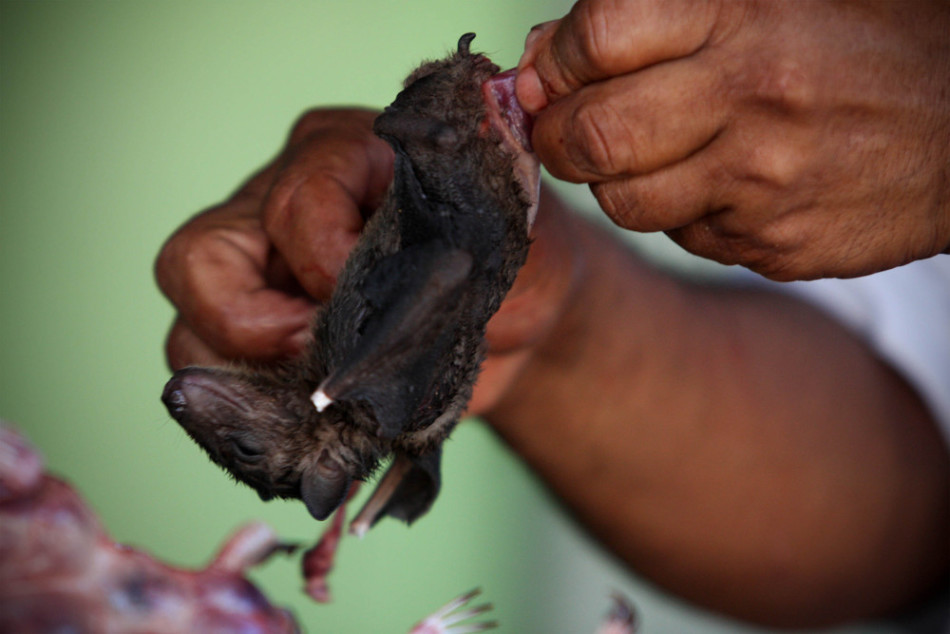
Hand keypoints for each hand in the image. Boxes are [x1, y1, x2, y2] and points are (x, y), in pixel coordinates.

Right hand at [155, 108, 578, 414]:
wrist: (514, 324)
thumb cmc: (511, 272)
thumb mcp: (500, 259)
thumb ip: (439, 274)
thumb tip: (371, 332)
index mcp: (347, 155)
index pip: (298, 205)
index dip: (330, 270)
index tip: (386, 310)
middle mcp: (280, 197)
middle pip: (202, 255)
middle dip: (256, 326)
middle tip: (322, 361)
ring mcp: (256, 264)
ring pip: (187, 316)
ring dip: (241, 374)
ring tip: (316, 400)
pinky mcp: (252, 330)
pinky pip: (202, 364)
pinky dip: (240, 407)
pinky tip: (299, 426)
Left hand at [515, 0, 949, 279]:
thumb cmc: (861, 44)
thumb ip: (654, 16)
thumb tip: (546, 56)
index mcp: (747, 12)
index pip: (598, 39)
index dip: (556, 62)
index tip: (552, 76)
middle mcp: (753, 95)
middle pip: (595, 136)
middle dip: (559, 138)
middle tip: (566, 132)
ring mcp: (766, 181)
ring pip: (626, 203)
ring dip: (616, 182)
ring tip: (651, 155)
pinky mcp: (778, 245)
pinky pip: (685, 238)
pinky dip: (682, 214)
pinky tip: (723, 184)